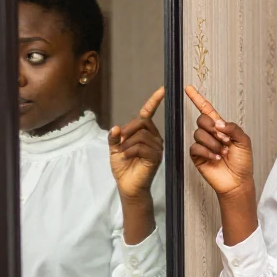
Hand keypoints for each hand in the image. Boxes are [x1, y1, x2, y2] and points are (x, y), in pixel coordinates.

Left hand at [109, 86, 164, 200]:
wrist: (128, 187)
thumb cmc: (123, 168)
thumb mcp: (114, 150)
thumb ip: (114, 138)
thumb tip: (117, 127)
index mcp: (145, 134)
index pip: (148, 114)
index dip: (154, 101)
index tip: (162, 90)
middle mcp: (154, 138)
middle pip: (142, 122)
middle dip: (128, 130)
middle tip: (119, 143)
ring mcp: (157, 148)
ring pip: (140, 135)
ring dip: (126, 144)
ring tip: (123, 154)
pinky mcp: (155, 157)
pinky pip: (141, 146)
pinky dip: (129, 150)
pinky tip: (126, 157)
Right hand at [185, 85, 253, 198]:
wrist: (237, 181)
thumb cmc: (242, 162)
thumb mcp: (244, 141)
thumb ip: (233, 128)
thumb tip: (218, 123)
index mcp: (221, 128)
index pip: (207, 110)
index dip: (197, 99)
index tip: (188, 89)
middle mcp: (210, 134)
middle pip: (201, 120)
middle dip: (213, 129)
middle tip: (225, 140)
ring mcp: (203, 145)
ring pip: (199, 134)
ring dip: (213, 143)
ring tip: (223, 153)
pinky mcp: (197, 156)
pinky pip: (195, 147)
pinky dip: (207, 152)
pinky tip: (216, 158)